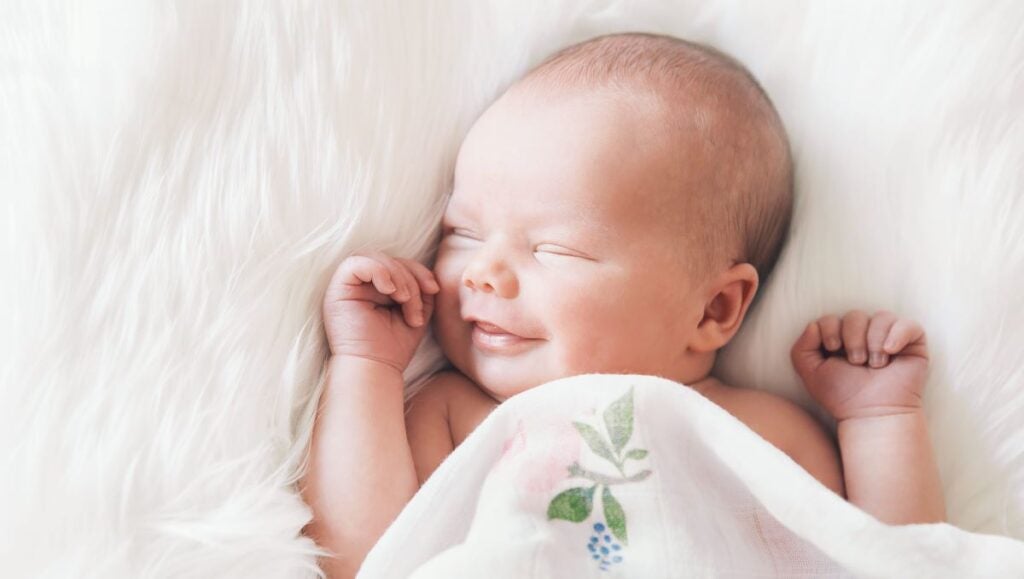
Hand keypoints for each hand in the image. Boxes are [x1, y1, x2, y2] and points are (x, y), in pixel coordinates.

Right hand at [322, 251, 439, 371]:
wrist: (376, 368)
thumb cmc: (393, 347)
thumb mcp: (416, 311)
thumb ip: (421, 289)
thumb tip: (429, 277)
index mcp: (376, 289)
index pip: (398, 264)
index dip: (419, 270)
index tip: (433, 289)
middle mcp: (360, 286)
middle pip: (388, 259)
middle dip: (409, 275)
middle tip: (414, 301)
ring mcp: (347, 287)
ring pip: (375, 259)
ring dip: (397, 277)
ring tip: (403, 301)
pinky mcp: (337, 290)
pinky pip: (355, 264)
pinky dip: (378, 272)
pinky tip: (389, 292)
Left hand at [790, 310, 928, 421]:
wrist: (871, 414)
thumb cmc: (842, 396)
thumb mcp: (811, 373)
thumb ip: (801, 348)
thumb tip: (814, 325)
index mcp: (841, 339)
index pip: (832, 317)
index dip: (830, 329)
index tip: (833, 348)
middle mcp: (865, 335)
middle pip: (855, 315)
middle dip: (852, 338)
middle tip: (856, 362)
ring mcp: (889, 338)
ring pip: (881, 317)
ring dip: (873, 341)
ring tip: (874, 365)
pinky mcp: (913, 344)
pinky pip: (908, 325)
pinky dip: (897, 334)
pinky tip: (890, 351)